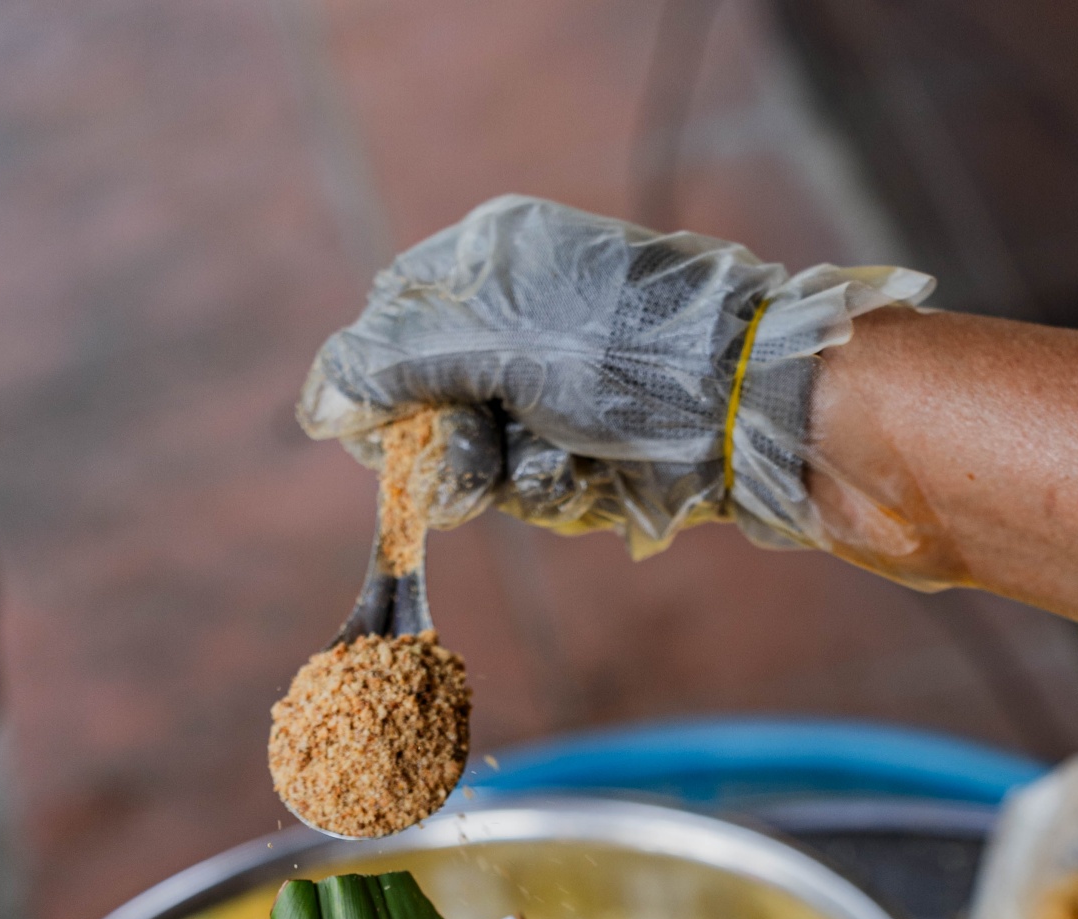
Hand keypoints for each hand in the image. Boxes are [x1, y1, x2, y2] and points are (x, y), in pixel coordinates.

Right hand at [298, 194, 928, 557]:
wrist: (757, 415)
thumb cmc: (633, 358)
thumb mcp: (501, 345)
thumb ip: (398, 366)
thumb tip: (320, 401)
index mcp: (497, 261)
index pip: (391, 324)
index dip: (378, 387)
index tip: (378, 433)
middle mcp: (524, 321)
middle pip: (429, 404)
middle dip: (450, 445)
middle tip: (478, 461)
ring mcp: (560, 389)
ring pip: (480, 460)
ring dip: (510, 478)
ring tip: (563, 465)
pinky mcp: (596, 451)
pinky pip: (537, 492)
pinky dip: (559, 497)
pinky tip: (599, 483)